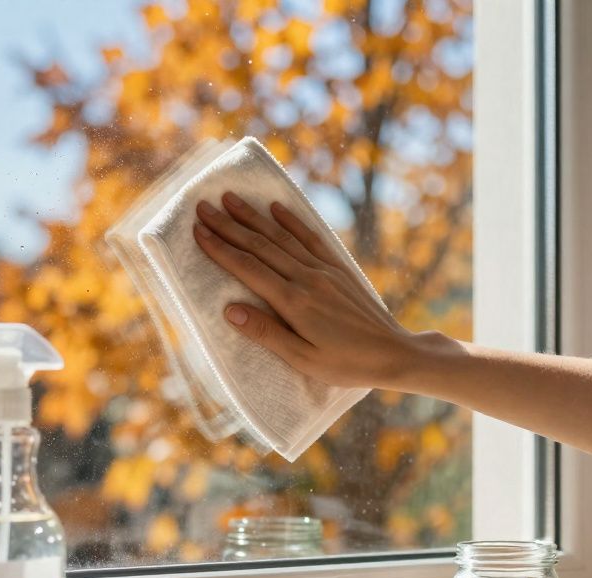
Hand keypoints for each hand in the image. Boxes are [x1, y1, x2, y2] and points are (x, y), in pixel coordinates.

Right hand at [192, 191, 426, 390]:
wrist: (394, 353)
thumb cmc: (347, 364)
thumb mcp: (303, 359)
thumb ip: (266, 333)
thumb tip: (229, 309)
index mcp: (294, 302)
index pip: (248, 269)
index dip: (220, 249)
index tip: (198, 232)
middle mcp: (307, 278)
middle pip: (260, 246)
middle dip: (229, 225)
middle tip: (203, 207)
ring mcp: (324, 270)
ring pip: (282, 236)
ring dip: (253, 217)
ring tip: (230, 199)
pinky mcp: (338, 269)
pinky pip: (310, 237)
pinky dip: (292, 220)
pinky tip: (276, 207)